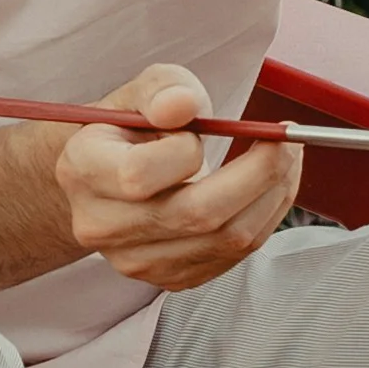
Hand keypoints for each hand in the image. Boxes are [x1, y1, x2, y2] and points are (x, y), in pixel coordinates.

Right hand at [51, 63, 299, 290]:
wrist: (112, 175)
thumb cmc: (134, 128)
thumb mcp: (145, 91)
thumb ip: (163, 90)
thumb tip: (182, 106)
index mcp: (81, 171)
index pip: (139, 175)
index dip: (185, 150)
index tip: (201, 127)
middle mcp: (100, 225)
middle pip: (196, 215)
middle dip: (260, 173)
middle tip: (287, 142)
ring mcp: (134, 260)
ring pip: (227, 239)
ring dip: (273, 195)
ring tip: (285, 159)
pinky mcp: (169, 277)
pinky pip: (235, 255)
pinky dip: (265, 217)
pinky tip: (267, 189)